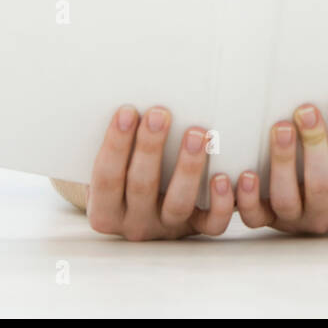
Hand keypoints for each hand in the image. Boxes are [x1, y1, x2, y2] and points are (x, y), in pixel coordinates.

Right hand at [86, 105, 235, 240]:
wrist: (142, 214)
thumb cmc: (125, 177)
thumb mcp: (112, 169)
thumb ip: (117, 147)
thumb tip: (130, 98)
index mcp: (105, 211)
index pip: (106, 177)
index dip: (115, 144)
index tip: (126, 111)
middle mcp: (135, 224)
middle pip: (141, 186)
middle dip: (150, 147)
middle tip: (160, 114)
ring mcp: (168, 228)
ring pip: (179, 202)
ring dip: (188, 167)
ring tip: (198, 134)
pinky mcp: (198, 229)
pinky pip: (212, 223)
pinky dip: (220, 202)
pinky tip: (223, 175)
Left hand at [235, 83, 327, 235]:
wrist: (317, 208)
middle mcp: (327, 211)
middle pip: (321, 181)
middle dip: (314, 143)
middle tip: (306, 110)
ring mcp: (296, 219)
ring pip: (287, 198)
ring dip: (282, 162)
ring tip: (279, 129)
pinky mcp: (268, 221)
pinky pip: (254, 215)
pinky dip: (246, 197)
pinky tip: (244, 174)